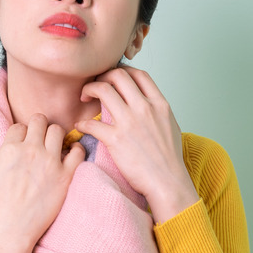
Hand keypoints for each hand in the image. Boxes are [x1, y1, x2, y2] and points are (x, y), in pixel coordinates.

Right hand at [0, 114, 84, 252]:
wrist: (12, 229)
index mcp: (10, 149)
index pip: (19, 125)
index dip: (20, 132)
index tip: (22, 143)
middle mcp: (31, 151)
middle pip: (40, 120)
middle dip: (38, 126)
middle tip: (38, 138)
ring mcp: (50, 163)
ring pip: (58, 131)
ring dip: (55, 134)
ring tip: (53, 145)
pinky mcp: (65, 176)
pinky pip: (78, 152)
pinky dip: (75, 149)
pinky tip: (69, 155)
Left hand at [75, 66, 198, 223]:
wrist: (167, 182)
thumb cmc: (169, 159)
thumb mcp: (170, 125)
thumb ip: (157, 110)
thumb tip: (146, 102)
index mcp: (159, 104)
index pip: (138, 74)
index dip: (122, 70)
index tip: (113, 78)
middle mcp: (144, 108)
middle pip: (118, 75)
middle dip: (102, 76)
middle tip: (95, 85)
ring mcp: (129, 122)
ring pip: (102, 90)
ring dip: (89, 90)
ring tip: (84, 98)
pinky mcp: (116, 139)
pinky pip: (92, 122)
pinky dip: (83, 123)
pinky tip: (81, 126)